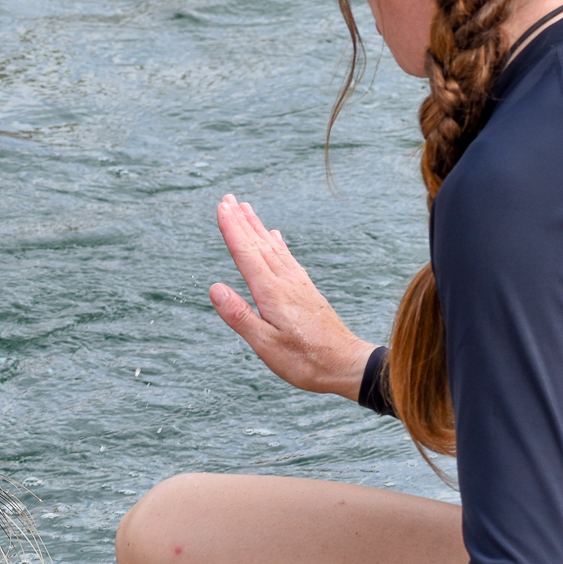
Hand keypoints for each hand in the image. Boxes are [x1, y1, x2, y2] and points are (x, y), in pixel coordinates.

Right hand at [210, 195, 375, 398]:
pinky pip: (288, 258)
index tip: (221, 207)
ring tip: (246, 209)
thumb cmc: (306, 361)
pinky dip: (277, 243)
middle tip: (228, 198)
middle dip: (242, 220)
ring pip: (273, 248)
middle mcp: (287, 282)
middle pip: (259, 244)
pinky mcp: (307, 291)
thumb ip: (240, 316)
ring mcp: (299, 285)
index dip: (232, 229)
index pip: (246, 254)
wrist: (347, 365)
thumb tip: (215, 288)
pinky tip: (275, 236)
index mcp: (272, 293)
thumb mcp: (266, 345)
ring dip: (258, 227)